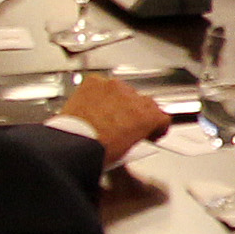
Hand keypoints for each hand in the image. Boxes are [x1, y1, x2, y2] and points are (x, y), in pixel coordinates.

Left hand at [52, 73, 168, 161]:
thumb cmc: (98, 151)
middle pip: (142, 102)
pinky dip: (97, 94)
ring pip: (121, 91)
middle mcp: (134, 97)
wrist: (72, 143)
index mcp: (148, 116)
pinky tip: (91, 107)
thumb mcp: (127, 151)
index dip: (155, 126)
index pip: (161, 117)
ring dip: (116, 101)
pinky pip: (100, 85)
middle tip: (124, 126)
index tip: (149, 131)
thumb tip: (133, 138)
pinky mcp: (94, 82)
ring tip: (104, 117)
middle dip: (135, 112)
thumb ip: (137, 138)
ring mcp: (114, 87)